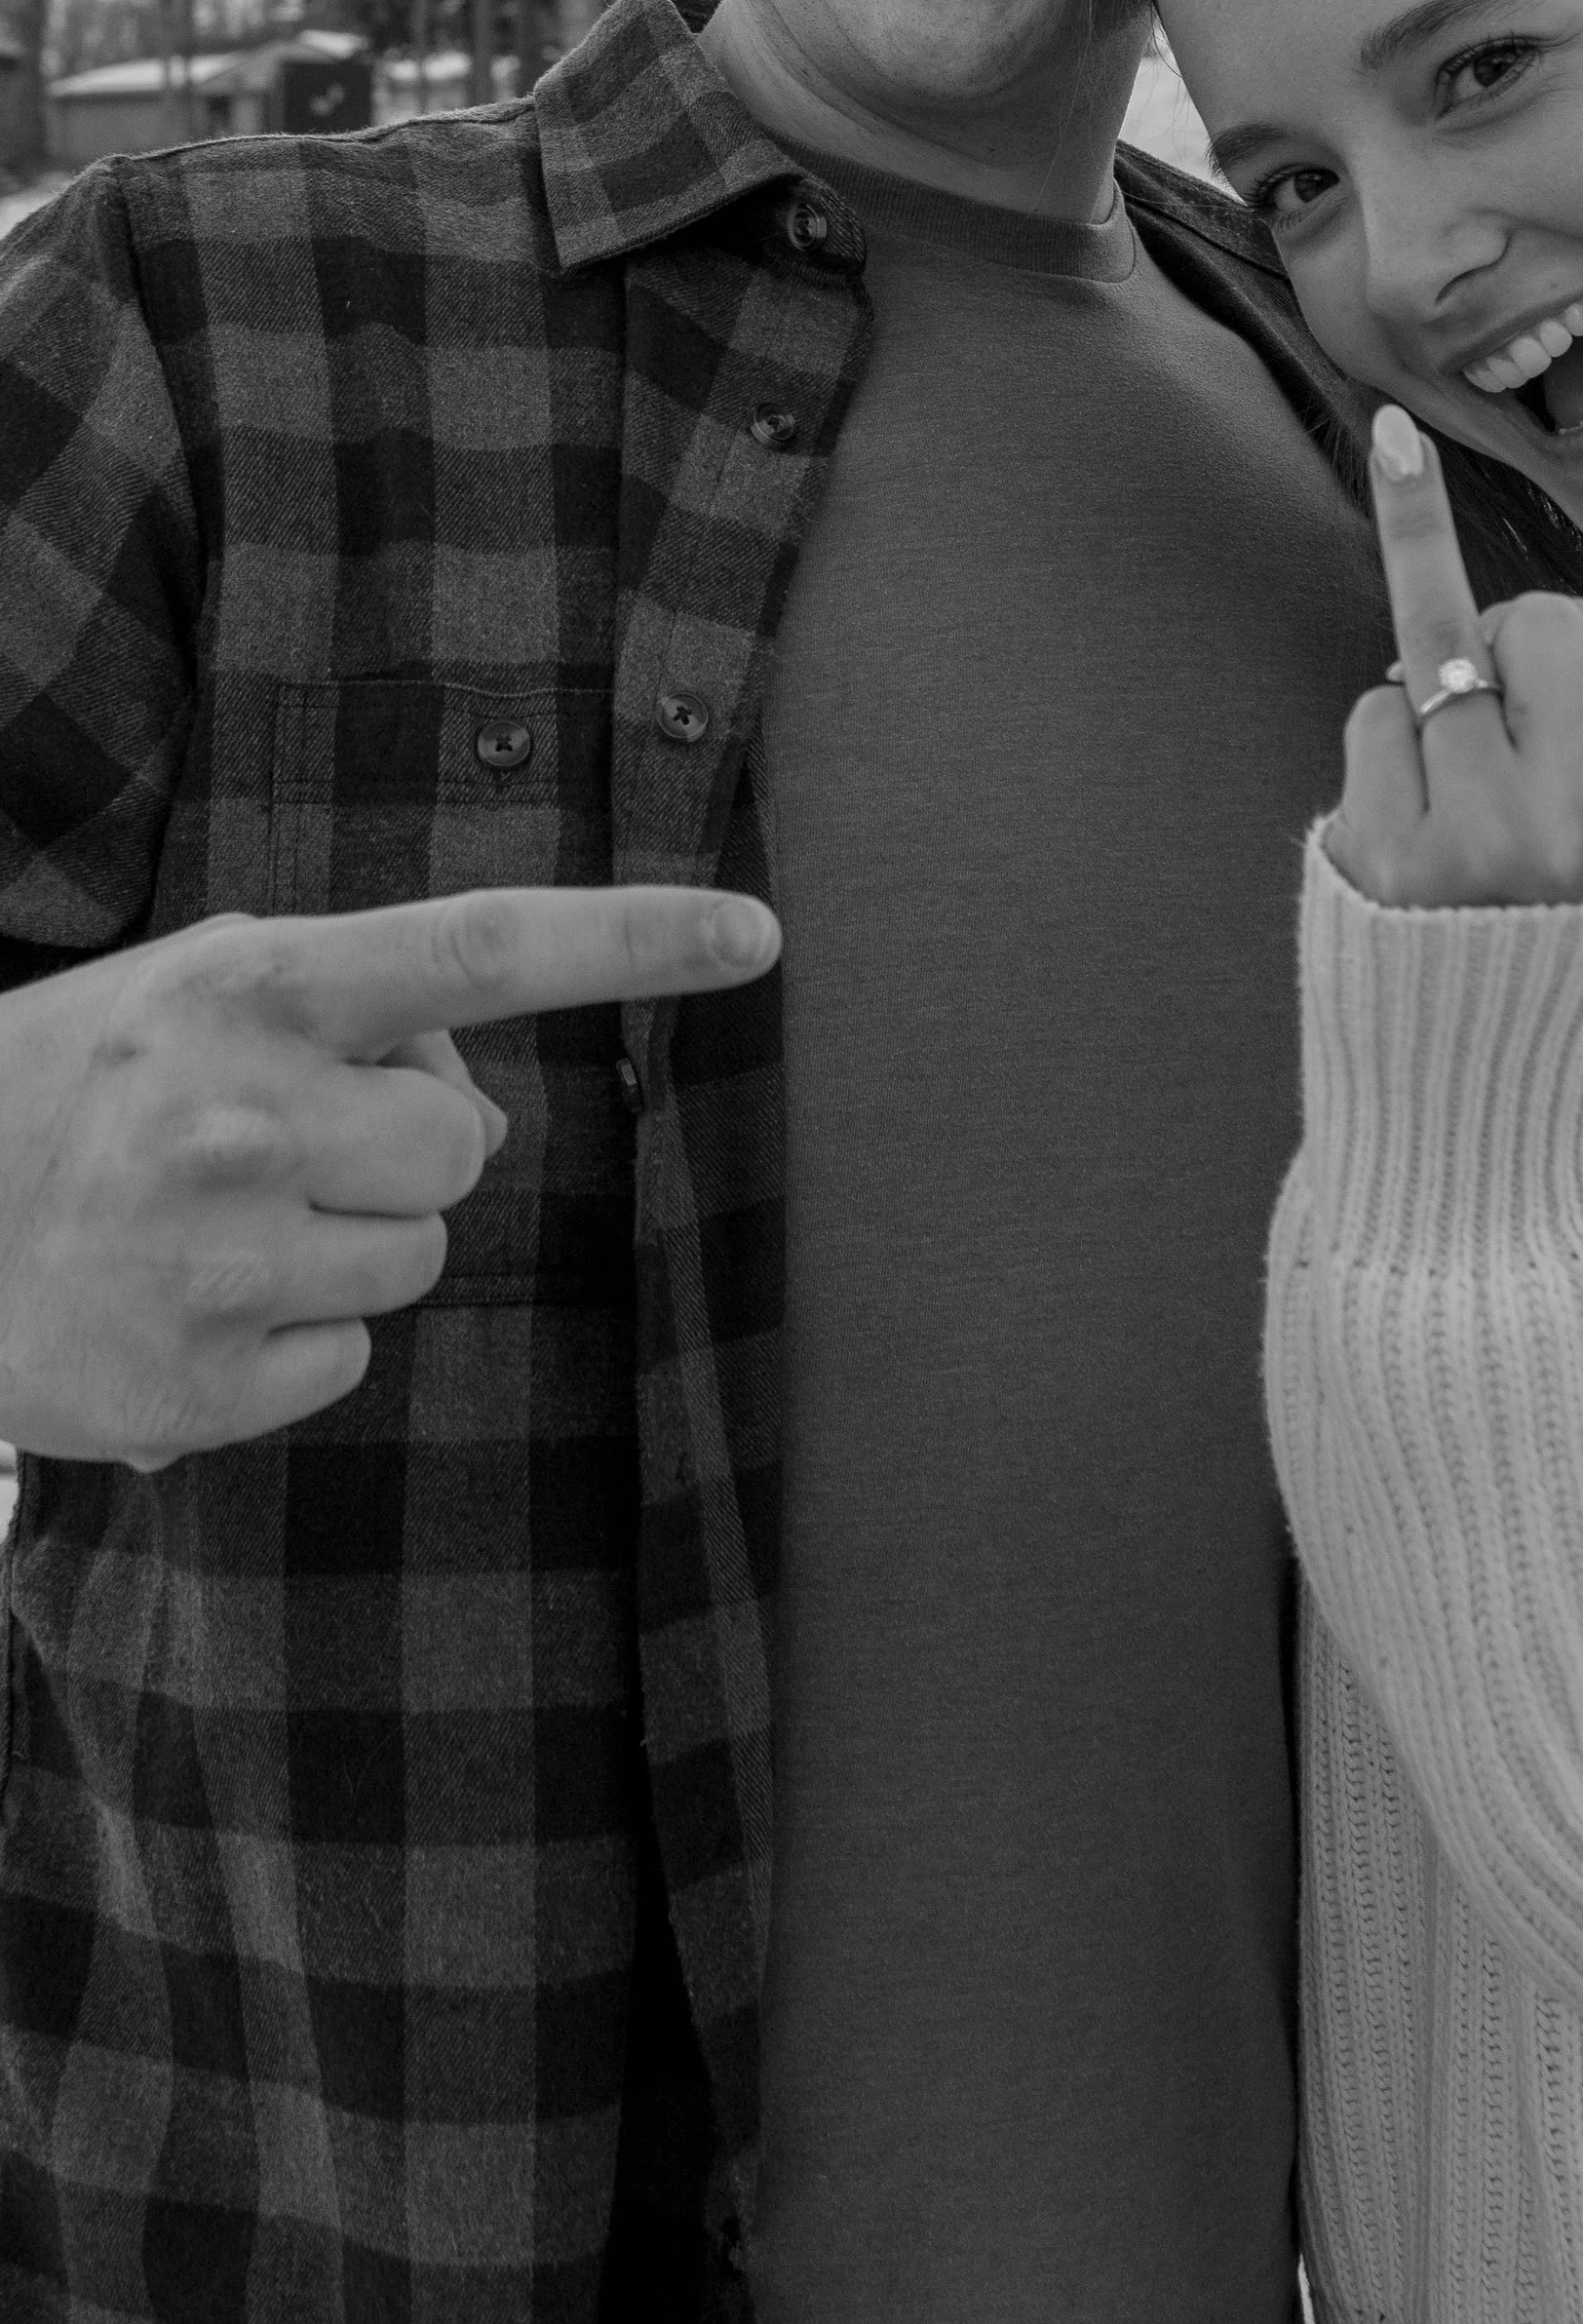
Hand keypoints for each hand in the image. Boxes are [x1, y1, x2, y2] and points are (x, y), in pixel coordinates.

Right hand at [0, 885, 779, 1470]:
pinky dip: (292, 1340)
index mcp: (249, 984)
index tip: (757, 934)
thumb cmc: (84, 1086)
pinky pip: (349, 1356)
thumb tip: (478, 1111)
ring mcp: (210, 1258)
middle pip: (461, 1147)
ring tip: (219, 1224)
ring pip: (417, 1259)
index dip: (631, 942)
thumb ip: (361, 1013)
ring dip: (348, 1245)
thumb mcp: (204, 991)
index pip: (478, 947)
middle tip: (274, 1146)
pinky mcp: (188, 1388)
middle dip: (401, 1150)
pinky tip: (191, 1305)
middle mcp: (235, 1113)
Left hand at [1325, 404, 1582, 910]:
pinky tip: (1414, 840)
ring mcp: (1492, 840)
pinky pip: (1371, 721)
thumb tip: (1393, 442)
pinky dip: (1378, 760)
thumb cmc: (1564, 889)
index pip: (1582, 623)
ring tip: (1460, 815)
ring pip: (1431, 666)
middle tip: (1502, 759)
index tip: (1550, 724)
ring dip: (1427, 716)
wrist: (1509, 1067)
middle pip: (1524, 618)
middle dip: (1496, 656)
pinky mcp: (1400, 866)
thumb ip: (1582, 662)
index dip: (1547, 656)